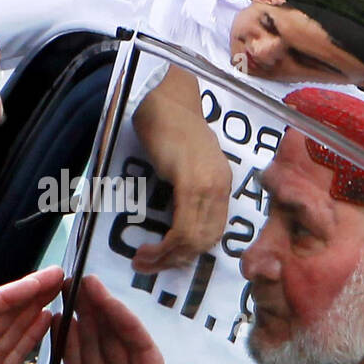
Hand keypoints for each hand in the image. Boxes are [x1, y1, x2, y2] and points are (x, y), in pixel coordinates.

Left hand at [0, 266, 61, 363]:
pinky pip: (15, 355)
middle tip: (59, 276)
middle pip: (1, 314)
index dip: (10, 294)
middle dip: (28, 294)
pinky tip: (47, 321)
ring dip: (34, 309)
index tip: (37, 281)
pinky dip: (32, 337)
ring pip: (11, 330)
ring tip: (59, 290)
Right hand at [63, 275, 187, 363]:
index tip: (105, 297)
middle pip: (114, 340)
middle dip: (100, 309)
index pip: (139, 348)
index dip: (123, 321)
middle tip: (80, 281)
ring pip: (93, 348)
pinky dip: (66, 346)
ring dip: (82, 319)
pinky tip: (58, 324)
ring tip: (65, 291)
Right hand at [132, 67, 231, 273]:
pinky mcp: (191, 181)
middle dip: (177, 261)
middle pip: (206, 241)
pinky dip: (165, 246)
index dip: (191, 253)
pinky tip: (146, 250)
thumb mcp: (184, 163)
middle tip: (150, 266)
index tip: (167, 260)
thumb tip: (173, 221)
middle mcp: (221, 187)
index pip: (214, 233)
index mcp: (222, 184)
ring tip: (142, 261)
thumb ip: (186, 189)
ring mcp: (208, 184)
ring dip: (166, 258)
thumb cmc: (167, 127)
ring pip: (194, 240)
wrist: (163, 97)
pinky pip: (183, 227)